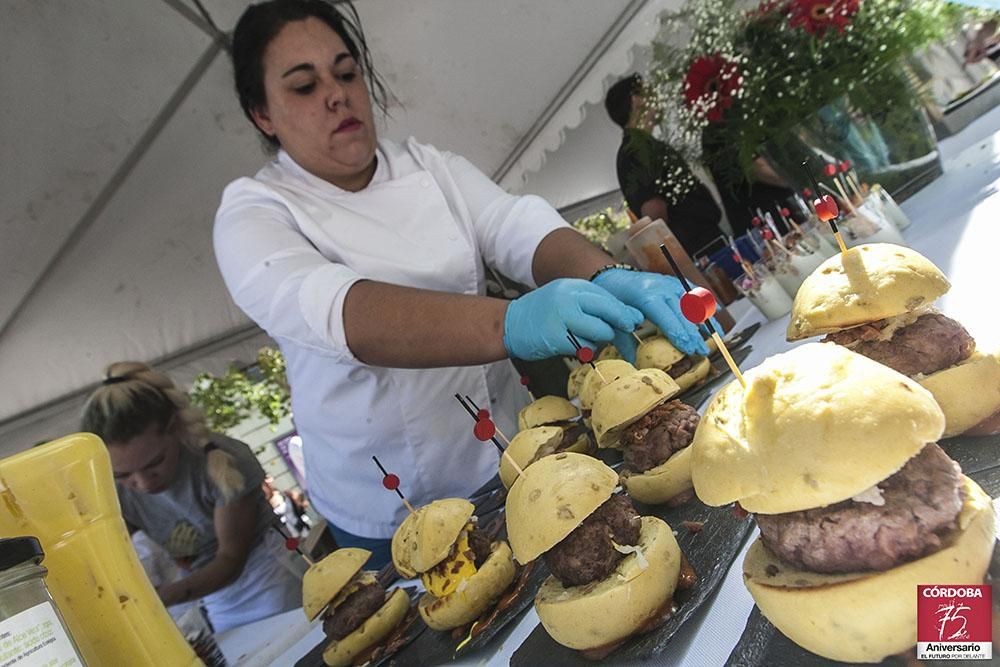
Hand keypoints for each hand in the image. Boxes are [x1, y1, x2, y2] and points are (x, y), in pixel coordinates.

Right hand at [503, 279, 642, 360]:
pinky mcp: (557, 337)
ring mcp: (562, 317)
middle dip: (620, 324)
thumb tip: (629, 316)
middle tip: (625, 332)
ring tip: (586, 339)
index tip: (633, 320)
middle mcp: (568, 298)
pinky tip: (576, 347)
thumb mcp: (564, 298)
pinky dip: (586, 350)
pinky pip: (585, 346)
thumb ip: (591, 304)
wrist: (507, 325)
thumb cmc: (540, 314)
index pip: (607, 297)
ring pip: (600, 331)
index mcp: (572, 286)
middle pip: (609, 312)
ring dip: (600, 340)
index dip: (623, 311)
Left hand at [592, 268, 708, 357]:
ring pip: (694, 305)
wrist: (617, 278)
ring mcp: (672, 284)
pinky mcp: (677, 283)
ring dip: (705, 323)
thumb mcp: (617, 319)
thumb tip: (633, 362)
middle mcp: (663, 289)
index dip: (680, 335)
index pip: (668, 319)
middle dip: (695, 335)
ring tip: (715, 339)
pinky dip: (706, 308)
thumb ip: (624, 341)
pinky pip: (696, 295)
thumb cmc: (616, 300)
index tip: (689, 349)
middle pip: (684, 315)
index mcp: (647, 297)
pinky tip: (714, 321)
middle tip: (702, 352)